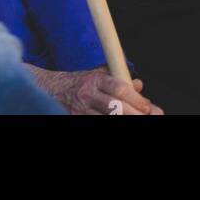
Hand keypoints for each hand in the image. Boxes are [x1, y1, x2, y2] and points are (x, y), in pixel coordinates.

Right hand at [33, 66, 162, 114]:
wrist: (51, 89)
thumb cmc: (80, 82)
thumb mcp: (98, 74)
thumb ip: (118, 79)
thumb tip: (139, 84)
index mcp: (96, 79)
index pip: (118, 87)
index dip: (135, 98)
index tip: (148, 106)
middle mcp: (88, 93)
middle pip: (115, 107)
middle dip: (134, 114)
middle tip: (148, 117)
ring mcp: (81, 109)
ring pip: (107, 119)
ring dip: (123, 121)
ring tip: (135, 121)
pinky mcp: (75, 119)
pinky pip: (95, 123)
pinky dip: (108, 125)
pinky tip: (120, 124)